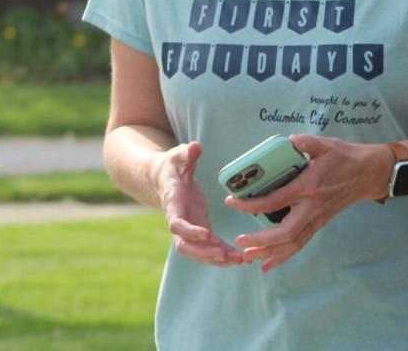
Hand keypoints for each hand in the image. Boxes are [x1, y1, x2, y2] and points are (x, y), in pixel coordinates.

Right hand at [158, 140, 242, 266]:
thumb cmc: (173, 166)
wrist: (166, 179)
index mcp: (173, 205)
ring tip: (240, 260)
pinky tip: (241, 257)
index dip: (190, 231)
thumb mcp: (178, 156)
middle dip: (205, 254)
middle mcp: (179, 222)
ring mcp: (189, 229)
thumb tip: (195, 147)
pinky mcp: (200, 230)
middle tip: (226, 256)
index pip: (177, 224)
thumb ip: (186, 153)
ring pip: (199, 252)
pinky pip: (210, 248)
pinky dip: (224, 254)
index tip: (207, 234)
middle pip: (186, 247)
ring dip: (218, 259)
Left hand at [226, 134, 387, 272]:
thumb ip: (307, 143)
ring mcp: (316, 219)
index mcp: (309, 187)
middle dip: (261, 239)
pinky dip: (283, 255)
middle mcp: (312, 207)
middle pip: (285, 232)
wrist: (368, 174)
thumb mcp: (326, 145)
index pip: (276, 200)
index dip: (252, 204)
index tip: (232, 201)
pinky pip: (299, 244)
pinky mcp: (318, 224)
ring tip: (248, 257)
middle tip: (239, 240)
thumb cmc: (344, 158)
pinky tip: (268, 263)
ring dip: (270, 253)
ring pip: (292, 243)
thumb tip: (291, 140)